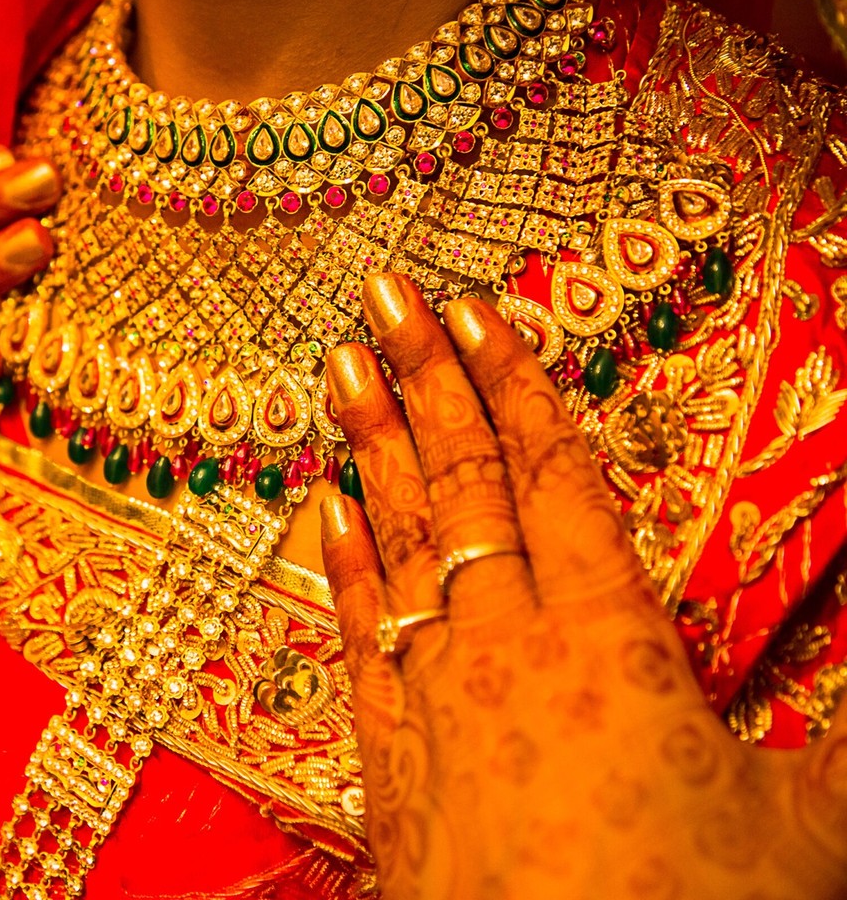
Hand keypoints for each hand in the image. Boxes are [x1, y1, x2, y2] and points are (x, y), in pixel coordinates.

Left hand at [321, 273, 846, 898]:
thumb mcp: (810, 822)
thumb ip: (840, 730)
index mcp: (608, 638)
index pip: (557, 476)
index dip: (521, 385)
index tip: (482, 314)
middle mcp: (506, 644)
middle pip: (465, 480)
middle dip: (427, 377)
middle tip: (388, 295)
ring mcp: (436, 693)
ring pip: (399, 539)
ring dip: (371, 445)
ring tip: (339, 367)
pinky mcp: (391, 752)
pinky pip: (356, 633)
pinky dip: (338, 565)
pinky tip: (322, 509)